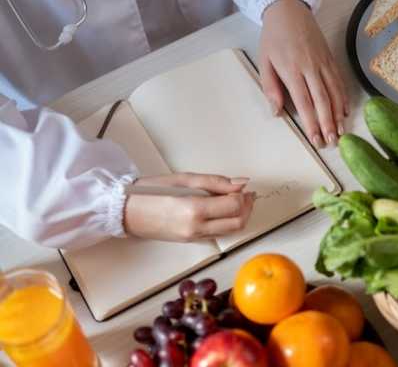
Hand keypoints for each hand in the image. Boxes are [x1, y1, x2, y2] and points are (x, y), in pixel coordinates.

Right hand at [123, 173, 254, 241]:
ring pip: (231, 231)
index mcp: (194, 209)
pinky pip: (218, 234)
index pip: (234, 206)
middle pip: (238, 223)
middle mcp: (197, 228)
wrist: (126, 213)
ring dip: (240, 216)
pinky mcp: (192, 241)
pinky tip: (222, 209)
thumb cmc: (150, 192)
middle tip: (245, 194)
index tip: (242, 187)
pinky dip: (227, 222)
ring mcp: (195, 237)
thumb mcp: (183, 179)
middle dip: (247, 208)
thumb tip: (242, 183)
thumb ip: (215, 182)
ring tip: (235, 200)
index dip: (244, 196)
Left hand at [259, 0, 348, 147]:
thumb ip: (270, 88)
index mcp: (292, 70)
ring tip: (341, 132)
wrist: (289, 10)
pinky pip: (339, 80)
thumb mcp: (264, 62)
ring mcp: (323, 62)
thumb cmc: (273, 38)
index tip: (315, 139)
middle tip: (332, 142)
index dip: (311, 122)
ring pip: (334, 92)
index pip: (304, 102)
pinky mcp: (330, 58)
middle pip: (322, 100)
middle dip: (328, 123)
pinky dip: (344, 97)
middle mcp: (311, 68)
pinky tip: (345, 111)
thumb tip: (276, 112)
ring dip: (338, 114)